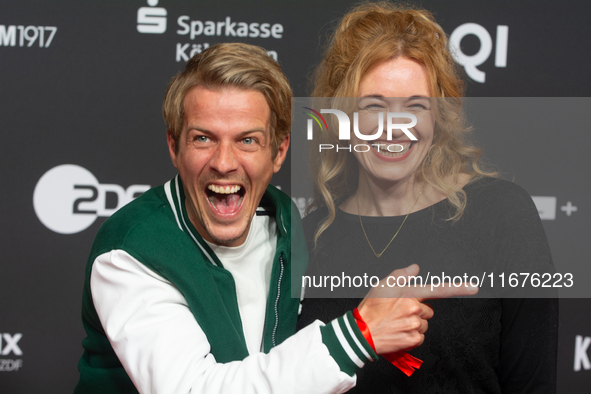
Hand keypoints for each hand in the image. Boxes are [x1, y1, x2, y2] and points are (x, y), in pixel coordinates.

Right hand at [357, 264, 477, 353]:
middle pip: (427, 310)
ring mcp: (414, 325)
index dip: (458, 288)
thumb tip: (416, 268)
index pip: (438, 289)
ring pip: (423, 324)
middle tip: (398, 313)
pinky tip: (399, 332)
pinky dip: (411, 336)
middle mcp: (414, 309)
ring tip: (397, 323)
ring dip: (414, 324)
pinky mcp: (413, 339)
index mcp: (409, 293)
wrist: (362, 333)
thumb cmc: (371, 308)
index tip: (474, 287)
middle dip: (417, 311)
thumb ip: (401, 274)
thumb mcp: (382, 285)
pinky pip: (420, 337)